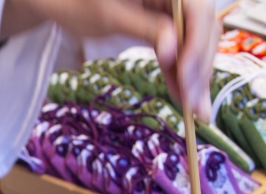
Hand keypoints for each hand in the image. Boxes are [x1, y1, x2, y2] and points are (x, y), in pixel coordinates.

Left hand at [1, 0, 218, 121]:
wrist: (63, 3)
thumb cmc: (80, 2)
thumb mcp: (112, 15)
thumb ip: (146, 28)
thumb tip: (173, 49)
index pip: (198, 10)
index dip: (196, 45)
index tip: (187, 76)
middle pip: (203, 30)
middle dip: (199, 69)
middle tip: (194, 105)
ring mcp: (173, 9)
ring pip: (196, 44)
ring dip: (195, 78)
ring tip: (194, 110)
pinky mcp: (166, 27)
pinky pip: (180, 50)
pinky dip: (180, 73)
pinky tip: (183, 96)